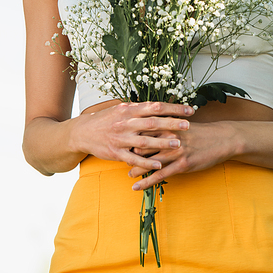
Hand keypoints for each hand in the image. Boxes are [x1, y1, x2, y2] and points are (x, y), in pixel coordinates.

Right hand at [71, 101, 193, 170]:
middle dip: (171, 123)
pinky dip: (147, 162)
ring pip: (145, 141)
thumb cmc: (106, 119)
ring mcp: (121, 138)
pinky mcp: (116, 153)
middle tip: (188, 125)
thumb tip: (160, 106)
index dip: (173, 108)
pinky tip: (159, 165)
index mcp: (129, 109)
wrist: (83, 132)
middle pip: (153, 122)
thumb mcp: (121, 109)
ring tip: (178, 144)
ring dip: (162, 143)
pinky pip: (134, 158)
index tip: (189, 110)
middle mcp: (126, 122)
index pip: (156, 106)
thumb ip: (139, 109)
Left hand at [128, 119, 242, 189]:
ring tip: (128, 174)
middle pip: (142, 145)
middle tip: (121, 158)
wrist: (222, 139)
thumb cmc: (201, 132)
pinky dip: (145, 182)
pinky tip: (136, 187)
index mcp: (168, 124)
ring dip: (135, 169)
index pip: (143, 129)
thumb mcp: (183, 124)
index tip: (123, 140)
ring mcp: (175, 151)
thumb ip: (166, 124)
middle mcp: (169, 137)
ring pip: (148, 161)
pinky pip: (159, 176)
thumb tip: (152, 125)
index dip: (131, 136)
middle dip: (130, 153)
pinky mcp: (182, 164)